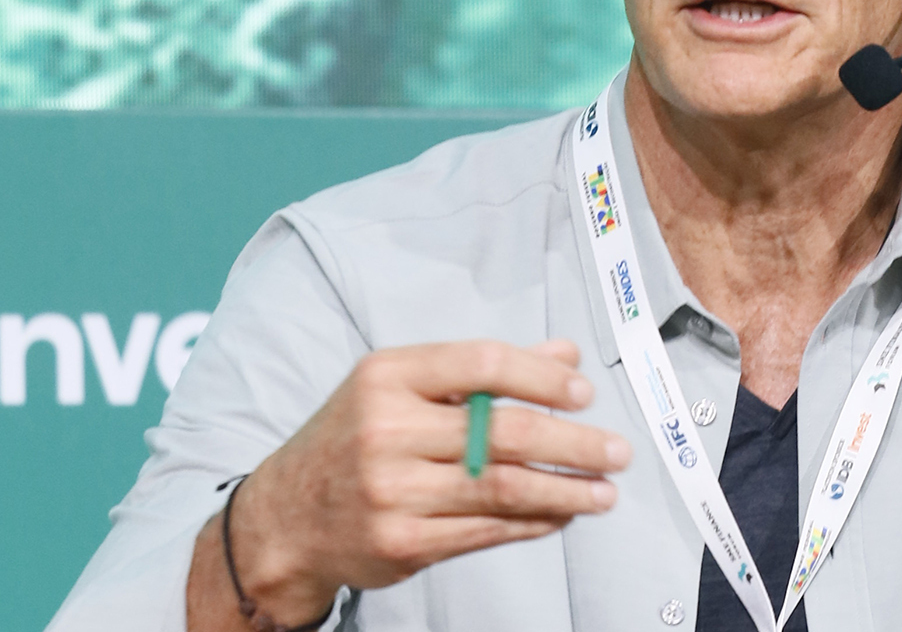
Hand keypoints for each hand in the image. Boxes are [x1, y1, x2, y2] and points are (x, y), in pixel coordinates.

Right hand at [188, 339, 629, 628]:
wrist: (285, 519)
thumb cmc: (352, 440)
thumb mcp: (400, 387)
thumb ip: (481, 371)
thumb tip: (564, 357)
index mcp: (387, 376)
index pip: (481, 363)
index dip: (541, 377)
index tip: (582, 393)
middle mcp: (387, 430)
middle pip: (502, 431)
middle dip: (573, 442)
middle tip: (615, 450)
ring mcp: (393, 490)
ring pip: (503, 487)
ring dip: (566, 490)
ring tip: (604, 490)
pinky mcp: (403, 542)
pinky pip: (487, 529)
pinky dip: (534, 522)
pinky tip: (561, 514)